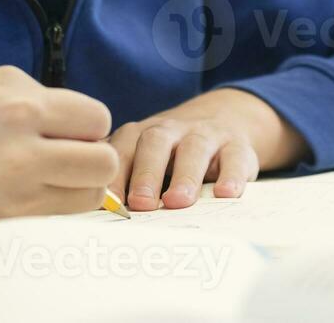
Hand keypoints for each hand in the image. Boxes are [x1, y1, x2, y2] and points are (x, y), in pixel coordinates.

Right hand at [0, 66, 119, 248]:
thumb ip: (46, 96)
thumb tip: (90, 123)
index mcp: (17, 109)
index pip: (97, 118)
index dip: (86, 122)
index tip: (68, 126)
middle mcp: (19, 155)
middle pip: (102, 163)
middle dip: (91, 155)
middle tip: (64, 152)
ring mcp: (13, 199)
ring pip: (88, 197)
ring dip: (75, 185)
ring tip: (45, 174)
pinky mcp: (5, 230)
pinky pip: (59, 219)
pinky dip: (52, 206)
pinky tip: (24, 193)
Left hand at [108, 88, 306, 211]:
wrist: (222, 119)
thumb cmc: (171, 154)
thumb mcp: (144, 159)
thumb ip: (122, 181)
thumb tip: (96, 214)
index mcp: (140, 135)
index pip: (121, 151)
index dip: (114, 177)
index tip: (108, 206)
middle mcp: (171, 130)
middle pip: (155, 143)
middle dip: (146, 173)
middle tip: (141, 203)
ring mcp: (205, 135)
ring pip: (194, 149)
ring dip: (185, 176)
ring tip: (178, 202)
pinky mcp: (236, 146)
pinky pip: (234, 157)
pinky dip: (232, 175)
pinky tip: (226, 194)